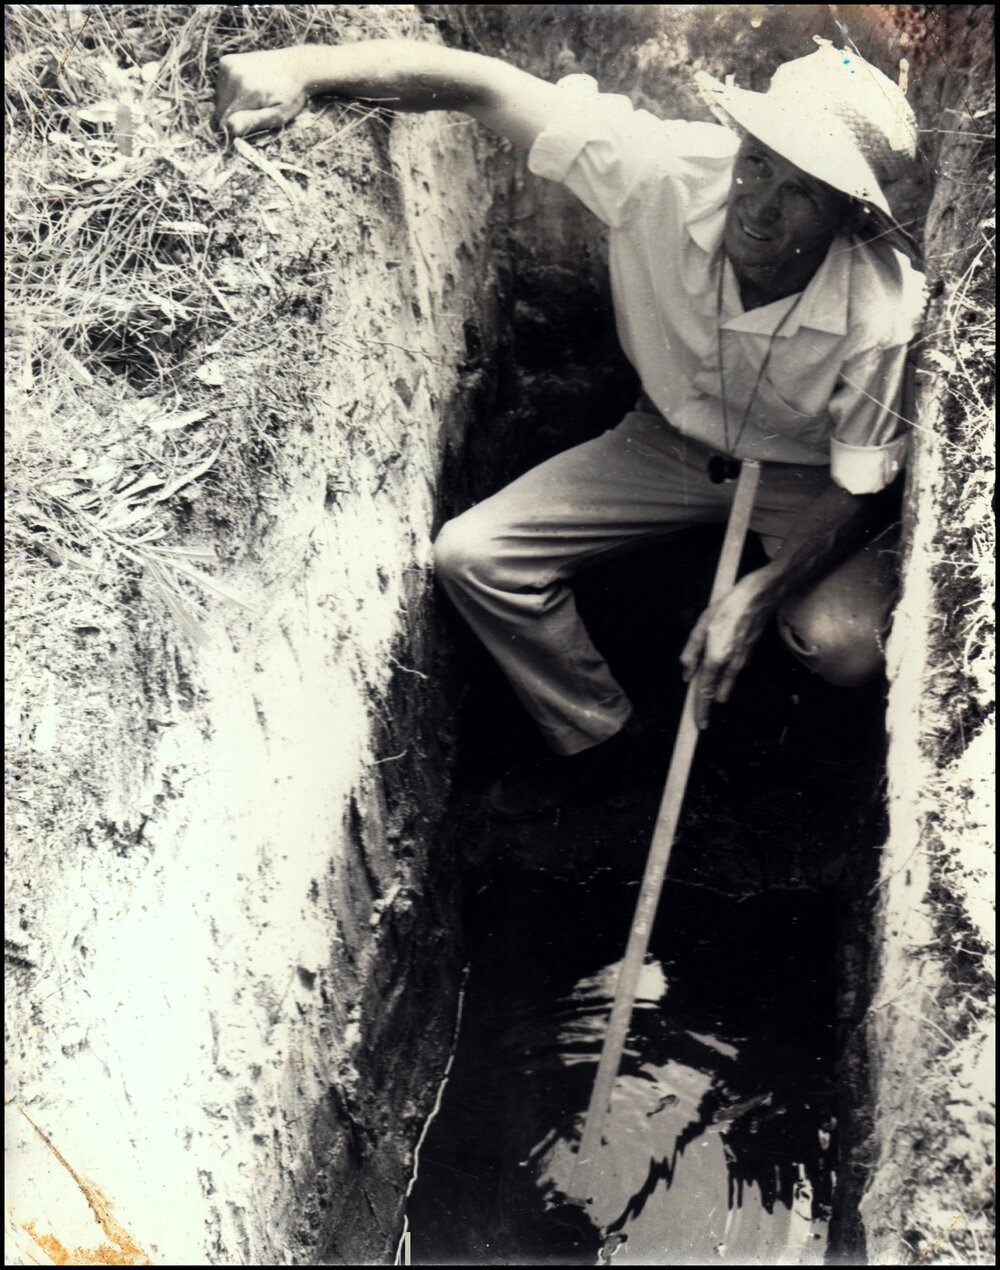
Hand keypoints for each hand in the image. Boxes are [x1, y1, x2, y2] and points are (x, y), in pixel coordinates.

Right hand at [215, 49, 309, 136]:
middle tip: (256, 108)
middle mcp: (234, 75)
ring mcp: (228, 65)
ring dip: (233, 103)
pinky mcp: (226, 61)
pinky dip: (231, 91)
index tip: (253, 123)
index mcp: (246, 91)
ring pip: (219, 99)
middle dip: (235, 115)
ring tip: (255, 96)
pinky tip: (248, 87)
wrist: (296, 67)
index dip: (238, 127)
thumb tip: (230, 128)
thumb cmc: (290, 96)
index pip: (225, 122)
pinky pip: (220, 86)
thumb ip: (253, 121)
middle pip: (220, 110)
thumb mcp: (278, 115)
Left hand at [679, 570, 776, 729]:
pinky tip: (716, 666)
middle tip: (699, 712)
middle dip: (706, 703)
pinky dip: (722, 677)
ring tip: (704, 689)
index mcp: (715, 658)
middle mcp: (730, 665)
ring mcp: (741, 662)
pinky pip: (731, 674)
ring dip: (714, 690)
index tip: (699, 725)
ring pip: (725, 685)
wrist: (757, 599)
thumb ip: (691, 652)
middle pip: (716, 694)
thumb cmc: (727, 609)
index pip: (705, 691)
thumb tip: (686, 674)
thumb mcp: (700, 627)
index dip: (700, 709)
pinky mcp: (747, 657)